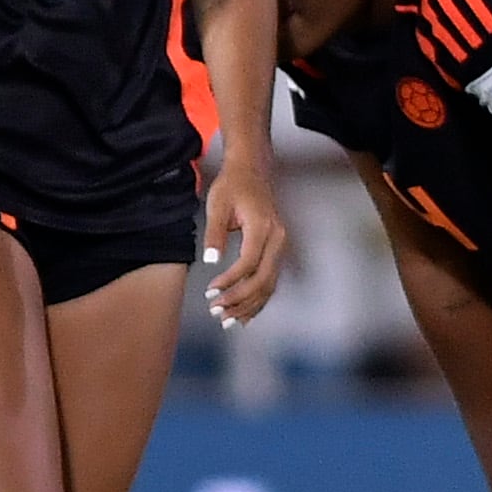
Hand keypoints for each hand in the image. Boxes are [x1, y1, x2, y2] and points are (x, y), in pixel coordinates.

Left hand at [200, 155, 288, 329]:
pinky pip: (271, 280)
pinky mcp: (277, 250)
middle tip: (217, 311)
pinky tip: (245, 314)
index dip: (230, 281)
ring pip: (269, 285)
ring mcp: (280, 246)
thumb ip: (215, 234)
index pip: (248, 263)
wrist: (252, 171)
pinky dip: (258, 299)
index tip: (211, 291)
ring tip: (228, 320)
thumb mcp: (217, 205)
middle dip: (239, 300)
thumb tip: (211, 261)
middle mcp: (278, 239)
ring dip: (249, 305)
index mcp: (263, 228)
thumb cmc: (233, 186)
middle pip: (263, 280)